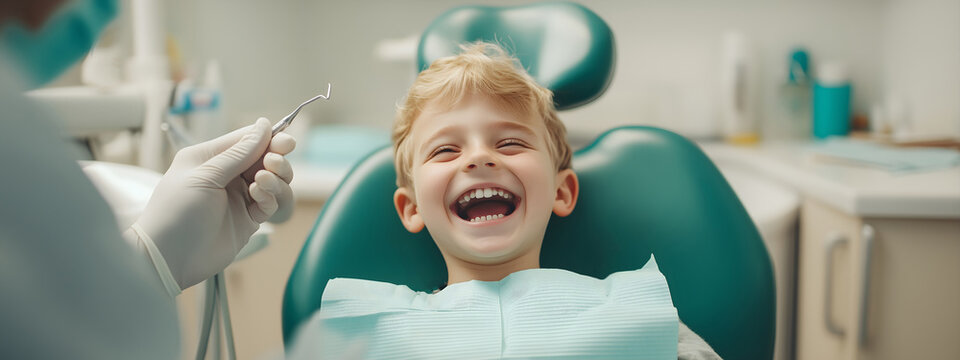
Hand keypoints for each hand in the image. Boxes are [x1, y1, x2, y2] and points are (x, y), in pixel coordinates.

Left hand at [133, 118, 295, 289]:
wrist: (169, 259)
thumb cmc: (176, 213)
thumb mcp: (204, 176)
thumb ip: (238, 153)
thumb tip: (264, 126)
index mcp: (210, 157)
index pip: (246, 139)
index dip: (268, 138)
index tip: (285, 141)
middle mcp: (226, 175)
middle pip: (265, 158)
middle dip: (276, 159)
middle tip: (274, 164)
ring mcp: (239, 197)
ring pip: (273, 180)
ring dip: (276, 178)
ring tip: (263, 181)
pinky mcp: (249, 218)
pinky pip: (271, 202)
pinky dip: (270, 197)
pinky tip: (258, 196)